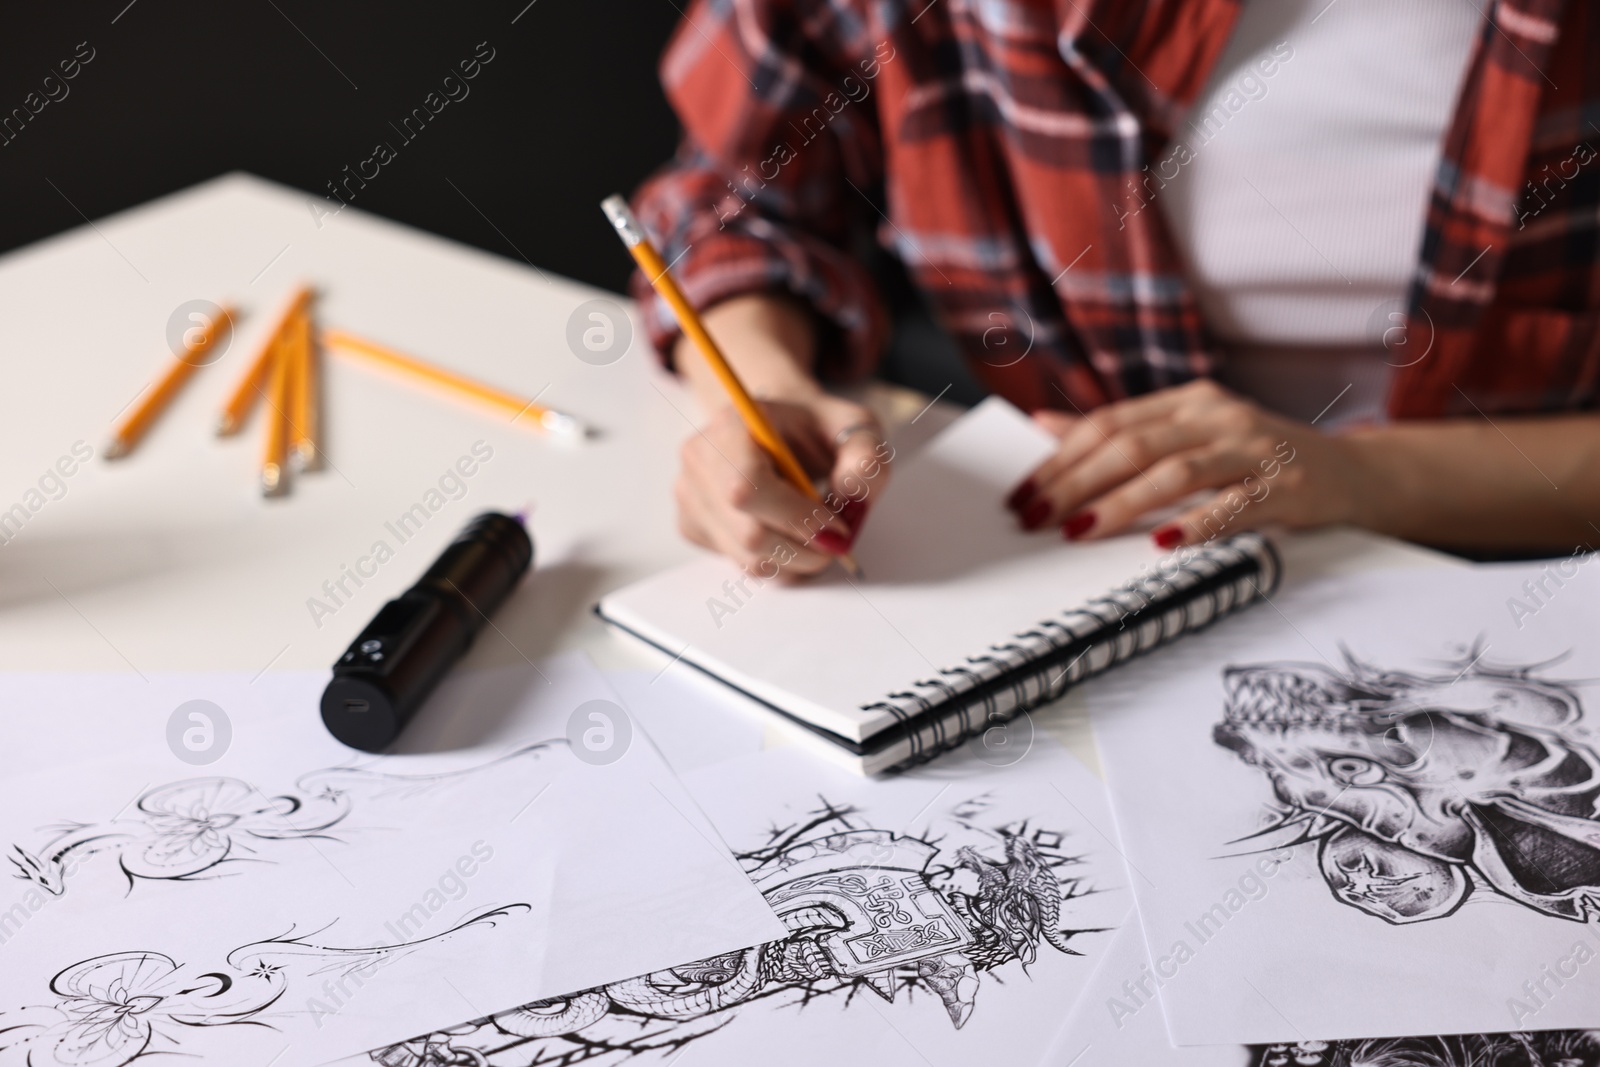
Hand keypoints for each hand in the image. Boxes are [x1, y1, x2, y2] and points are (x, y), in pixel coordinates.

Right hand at [676, 391, 892, 577]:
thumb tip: (849, 494)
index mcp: (732, 424)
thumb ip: (865, 458)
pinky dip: (777, 562)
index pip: (748, 488)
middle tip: (837, 542)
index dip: (796, 518)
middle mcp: (699, 458)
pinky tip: (788, 533)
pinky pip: (739, 563)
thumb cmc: (815, 430)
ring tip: (817, 535)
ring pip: (746, 558)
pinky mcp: (692, 525)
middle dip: (804, 549)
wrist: (780, 431)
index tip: (836, 528)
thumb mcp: (856, 427)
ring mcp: (689, 494)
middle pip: (749, 533)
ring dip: (795, 560)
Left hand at [1004, 379, 1377, 547]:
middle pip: (1132, 445)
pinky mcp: (1285, 488)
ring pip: (1175, 472)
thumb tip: (1043, 427)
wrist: (1351, 473)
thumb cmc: (1256, 458)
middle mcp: (1217, 417)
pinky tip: (1164, 543)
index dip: (1060, 458)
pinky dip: (1197, 524)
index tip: (1023, 492)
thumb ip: (1123, 430)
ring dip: (1121, 504)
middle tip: (1036, 516)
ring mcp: (1253, 450)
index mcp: (1187, 401)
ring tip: (1080, 531)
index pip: (1109, 423)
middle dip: (1075, 483)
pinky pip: (1235, 505)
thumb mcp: (1188, 434)